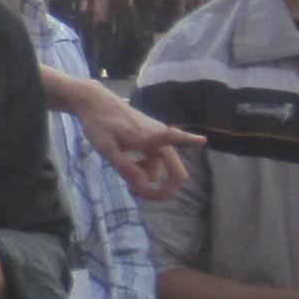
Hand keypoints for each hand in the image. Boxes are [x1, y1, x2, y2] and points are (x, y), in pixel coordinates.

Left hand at [78, 92, 203, 201]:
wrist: (96, 103)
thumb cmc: (99, 124)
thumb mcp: (106, 149)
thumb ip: (125, 167)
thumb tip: (145, 186)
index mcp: (150, 136)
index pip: (174, 136)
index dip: (189, 139)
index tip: (202, 140)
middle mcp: (160, 137)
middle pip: (175, 173)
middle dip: (161, 189)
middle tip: (138, 195)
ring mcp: (157, 138)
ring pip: (160, 168)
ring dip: (146, 177)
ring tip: (124, 175)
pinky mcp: (152, 139)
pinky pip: (154, 160)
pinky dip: (144, 167)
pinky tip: (129, 164)